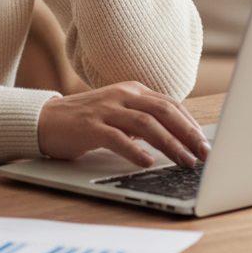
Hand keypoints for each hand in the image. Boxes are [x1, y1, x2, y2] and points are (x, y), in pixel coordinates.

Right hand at [37, 83, 211, 168]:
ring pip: (146, 123)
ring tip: (184, 161)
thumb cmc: (86, 121)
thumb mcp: (119, 114)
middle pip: (163, 111)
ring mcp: (106, 109)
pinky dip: (135, 150)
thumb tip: (177, 138)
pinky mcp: (90, 126)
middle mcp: (122, 95)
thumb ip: (143, 120)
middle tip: (204, 153)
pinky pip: (117, 137)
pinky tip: (147, 162)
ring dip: (169, 144)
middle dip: (188, 133)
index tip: (205, 142)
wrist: (46, 120)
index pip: (170, 104)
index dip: (190, 123)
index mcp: (132, 90)